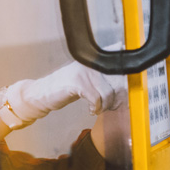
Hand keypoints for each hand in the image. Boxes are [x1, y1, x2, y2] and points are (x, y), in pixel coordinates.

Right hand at [0, 60, 125, 127]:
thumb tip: (124, 85)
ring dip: (106, 105)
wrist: (42, 93)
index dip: (126, 76)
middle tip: (114, 105)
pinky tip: (91, 110)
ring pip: (108, 92)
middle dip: (118, 97)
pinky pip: (96, 99)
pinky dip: (96, 108)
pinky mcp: (77, 83)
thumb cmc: (65, 87)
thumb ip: (102, 78)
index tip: (127, 89)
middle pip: (117, 80)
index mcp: (94, 59)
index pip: (118, 62)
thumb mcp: (86, 78)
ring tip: (100, 109)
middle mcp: (91, 62)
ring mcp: (84, 72)